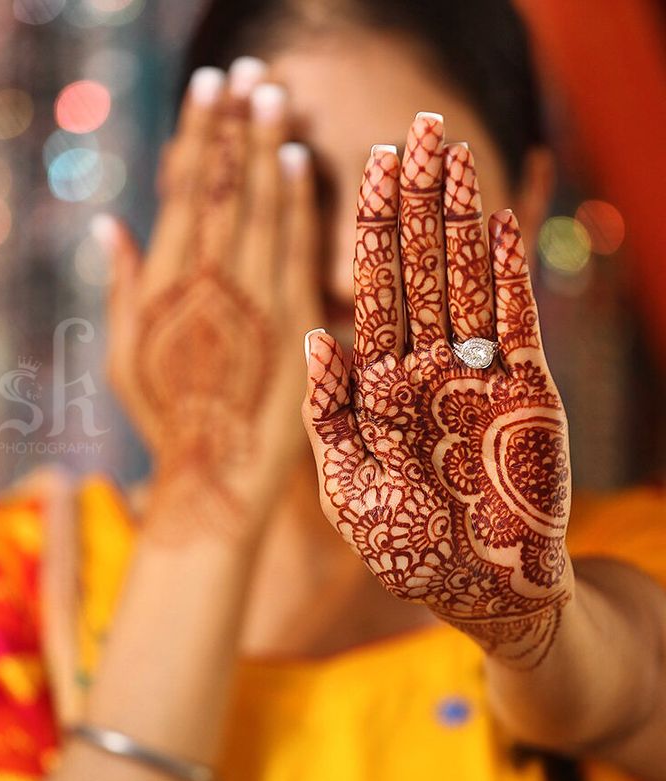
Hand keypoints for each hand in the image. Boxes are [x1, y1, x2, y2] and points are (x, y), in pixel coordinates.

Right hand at [104, 62, 320, 538]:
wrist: (215, 476)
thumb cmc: (165, 420)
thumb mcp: (123, 356)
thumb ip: (119, 285)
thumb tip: (109, 222)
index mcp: (165, 284)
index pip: (187, 190)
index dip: (199, 134)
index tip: (210, 86)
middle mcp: (208, 283)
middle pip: (225, 187)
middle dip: (235, 124)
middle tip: (245, 71)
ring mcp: (254, 302)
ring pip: (262, 208)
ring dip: (266, 146)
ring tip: (273, 93)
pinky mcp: (294, 326)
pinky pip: (298, 252)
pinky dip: (298, 203)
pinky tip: (298, 160)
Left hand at [303, 114, 571, 667]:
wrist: (485, 591)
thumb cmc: (409, 552)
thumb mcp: (349, 487)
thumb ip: (330, 414)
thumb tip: (314, 334)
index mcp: (379, 386)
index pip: (371, 292)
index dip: (368, 230)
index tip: (363, 167)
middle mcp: (427, 368)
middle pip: (419, 270)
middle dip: (416, 203)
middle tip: (413, 129)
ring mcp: (478, 374)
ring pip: (466, 281)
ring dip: (460, 219)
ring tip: (453, 155)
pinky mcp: (527, 390)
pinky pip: (517, 320)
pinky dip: (508, 274)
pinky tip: (499, 221)